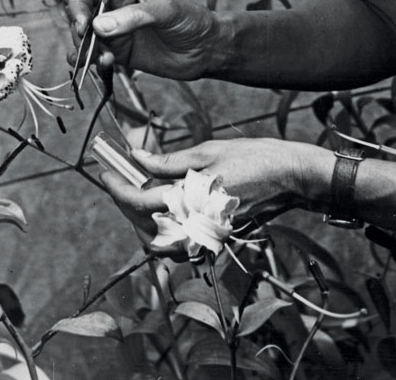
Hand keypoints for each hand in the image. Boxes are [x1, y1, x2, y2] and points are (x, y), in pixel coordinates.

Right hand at [67, 0, 220, 80]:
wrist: (205, 49)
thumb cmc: (191, 19)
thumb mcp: (166, 11)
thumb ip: (134, 16)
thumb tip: (99, 26)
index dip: (77, 5)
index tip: (82, 25)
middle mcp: (113, 5)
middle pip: (78, 16)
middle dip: (79, 34)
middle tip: (91, 49)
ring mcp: (113, 29)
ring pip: (83, 39)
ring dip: (85, 51)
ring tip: (103, 60)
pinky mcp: (117, 51)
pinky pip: (94, 56)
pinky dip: (91, 62)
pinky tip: (104, 65)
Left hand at [100, 138, 332, 242]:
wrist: (290, 178)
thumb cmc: (253, 159)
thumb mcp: (208, 151)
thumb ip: (168, 161)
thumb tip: (136, 158)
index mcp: (190, 199)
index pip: (137, 202)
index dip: (115, 187)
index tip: (105, 172)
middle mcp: (195, 225)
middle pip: (142, 225)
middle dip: (125, 203)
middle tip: (120, 178)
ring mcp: (206, 236)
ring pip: (158, 242)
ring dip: (142, 221)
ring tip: (139, 192)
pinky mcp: (216, 239)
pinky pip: (179, 245)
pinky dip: (164, 231)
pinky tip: (166, 207)